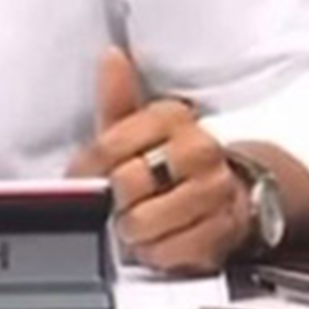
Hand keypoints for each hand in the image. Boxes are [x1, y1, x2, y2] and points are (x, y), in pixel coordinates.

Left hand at [67, 47, 248, 274]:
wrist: (226, 194)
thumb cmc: (169, 158)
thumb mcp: (137, 124)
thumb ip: (117, 95)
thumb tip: (112, 57)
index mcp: (173, 117)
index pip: (112, 144)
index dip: (89, 167)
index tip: (82, 178)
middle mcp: (199, 149)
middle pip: (128, 182)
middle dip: (115, 198)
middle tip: (118, 200)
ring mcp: (214, 190)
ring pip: (146, 220)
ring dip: (133, 229)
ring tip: (137, 220)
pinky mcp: (222, 230)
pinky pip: (170, 251)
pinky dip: (157, 251)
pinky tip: (159, 239)